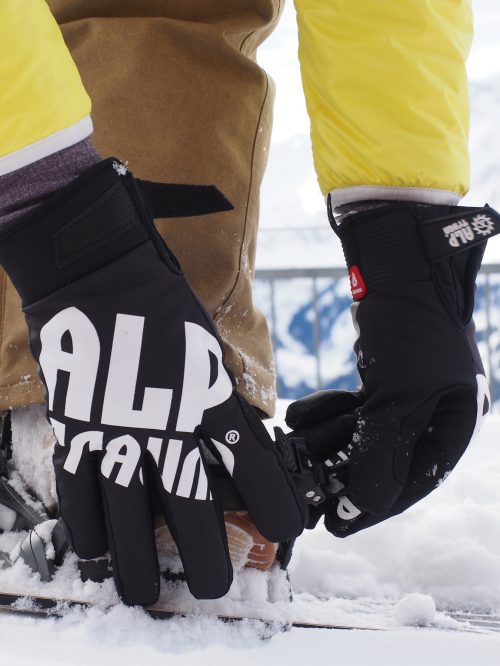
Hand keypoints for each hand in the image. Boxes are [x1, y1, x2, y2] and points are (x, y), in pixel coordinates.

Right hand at [0, 159, 306, 603]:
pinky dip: (89, 531)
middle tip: (210, 586)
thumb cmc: (159, 303)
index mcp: (207, 398)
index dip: (275, 505)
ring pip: (130, 519)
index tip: (289, 530)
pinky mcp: (75, 428)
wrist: (97, 272)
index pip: (253, 466)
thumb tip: (230, 438)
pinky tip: (97, 551)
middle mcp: (167, 425)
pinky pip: (80, 495)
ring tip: (144, 594)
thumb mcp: (205, 346)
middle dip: (204, 558)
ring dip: (138, 565)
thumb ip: (215, 395)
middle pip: (192, 510)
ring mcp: (118, 431)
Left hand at [286, 202, 498, 535]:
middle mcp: (434, 413)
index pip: (413, 481)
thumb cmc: (411, 325)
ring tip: (291, 444)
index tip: (334, 524)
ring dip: (326, 440)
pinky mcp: (383, 377)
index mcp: (454, 423)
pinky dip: (328, 412)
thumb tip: (363, 505)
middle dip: (340, 469)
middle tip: (302, 488)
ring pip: (363, 433)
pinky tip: (298, 415)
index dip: (373, 506)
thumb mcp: (399, 394)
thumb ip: (382, 451)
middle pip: (383, 458)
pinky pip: (353, 409)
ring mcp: (407, 394)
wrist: (399, 261)